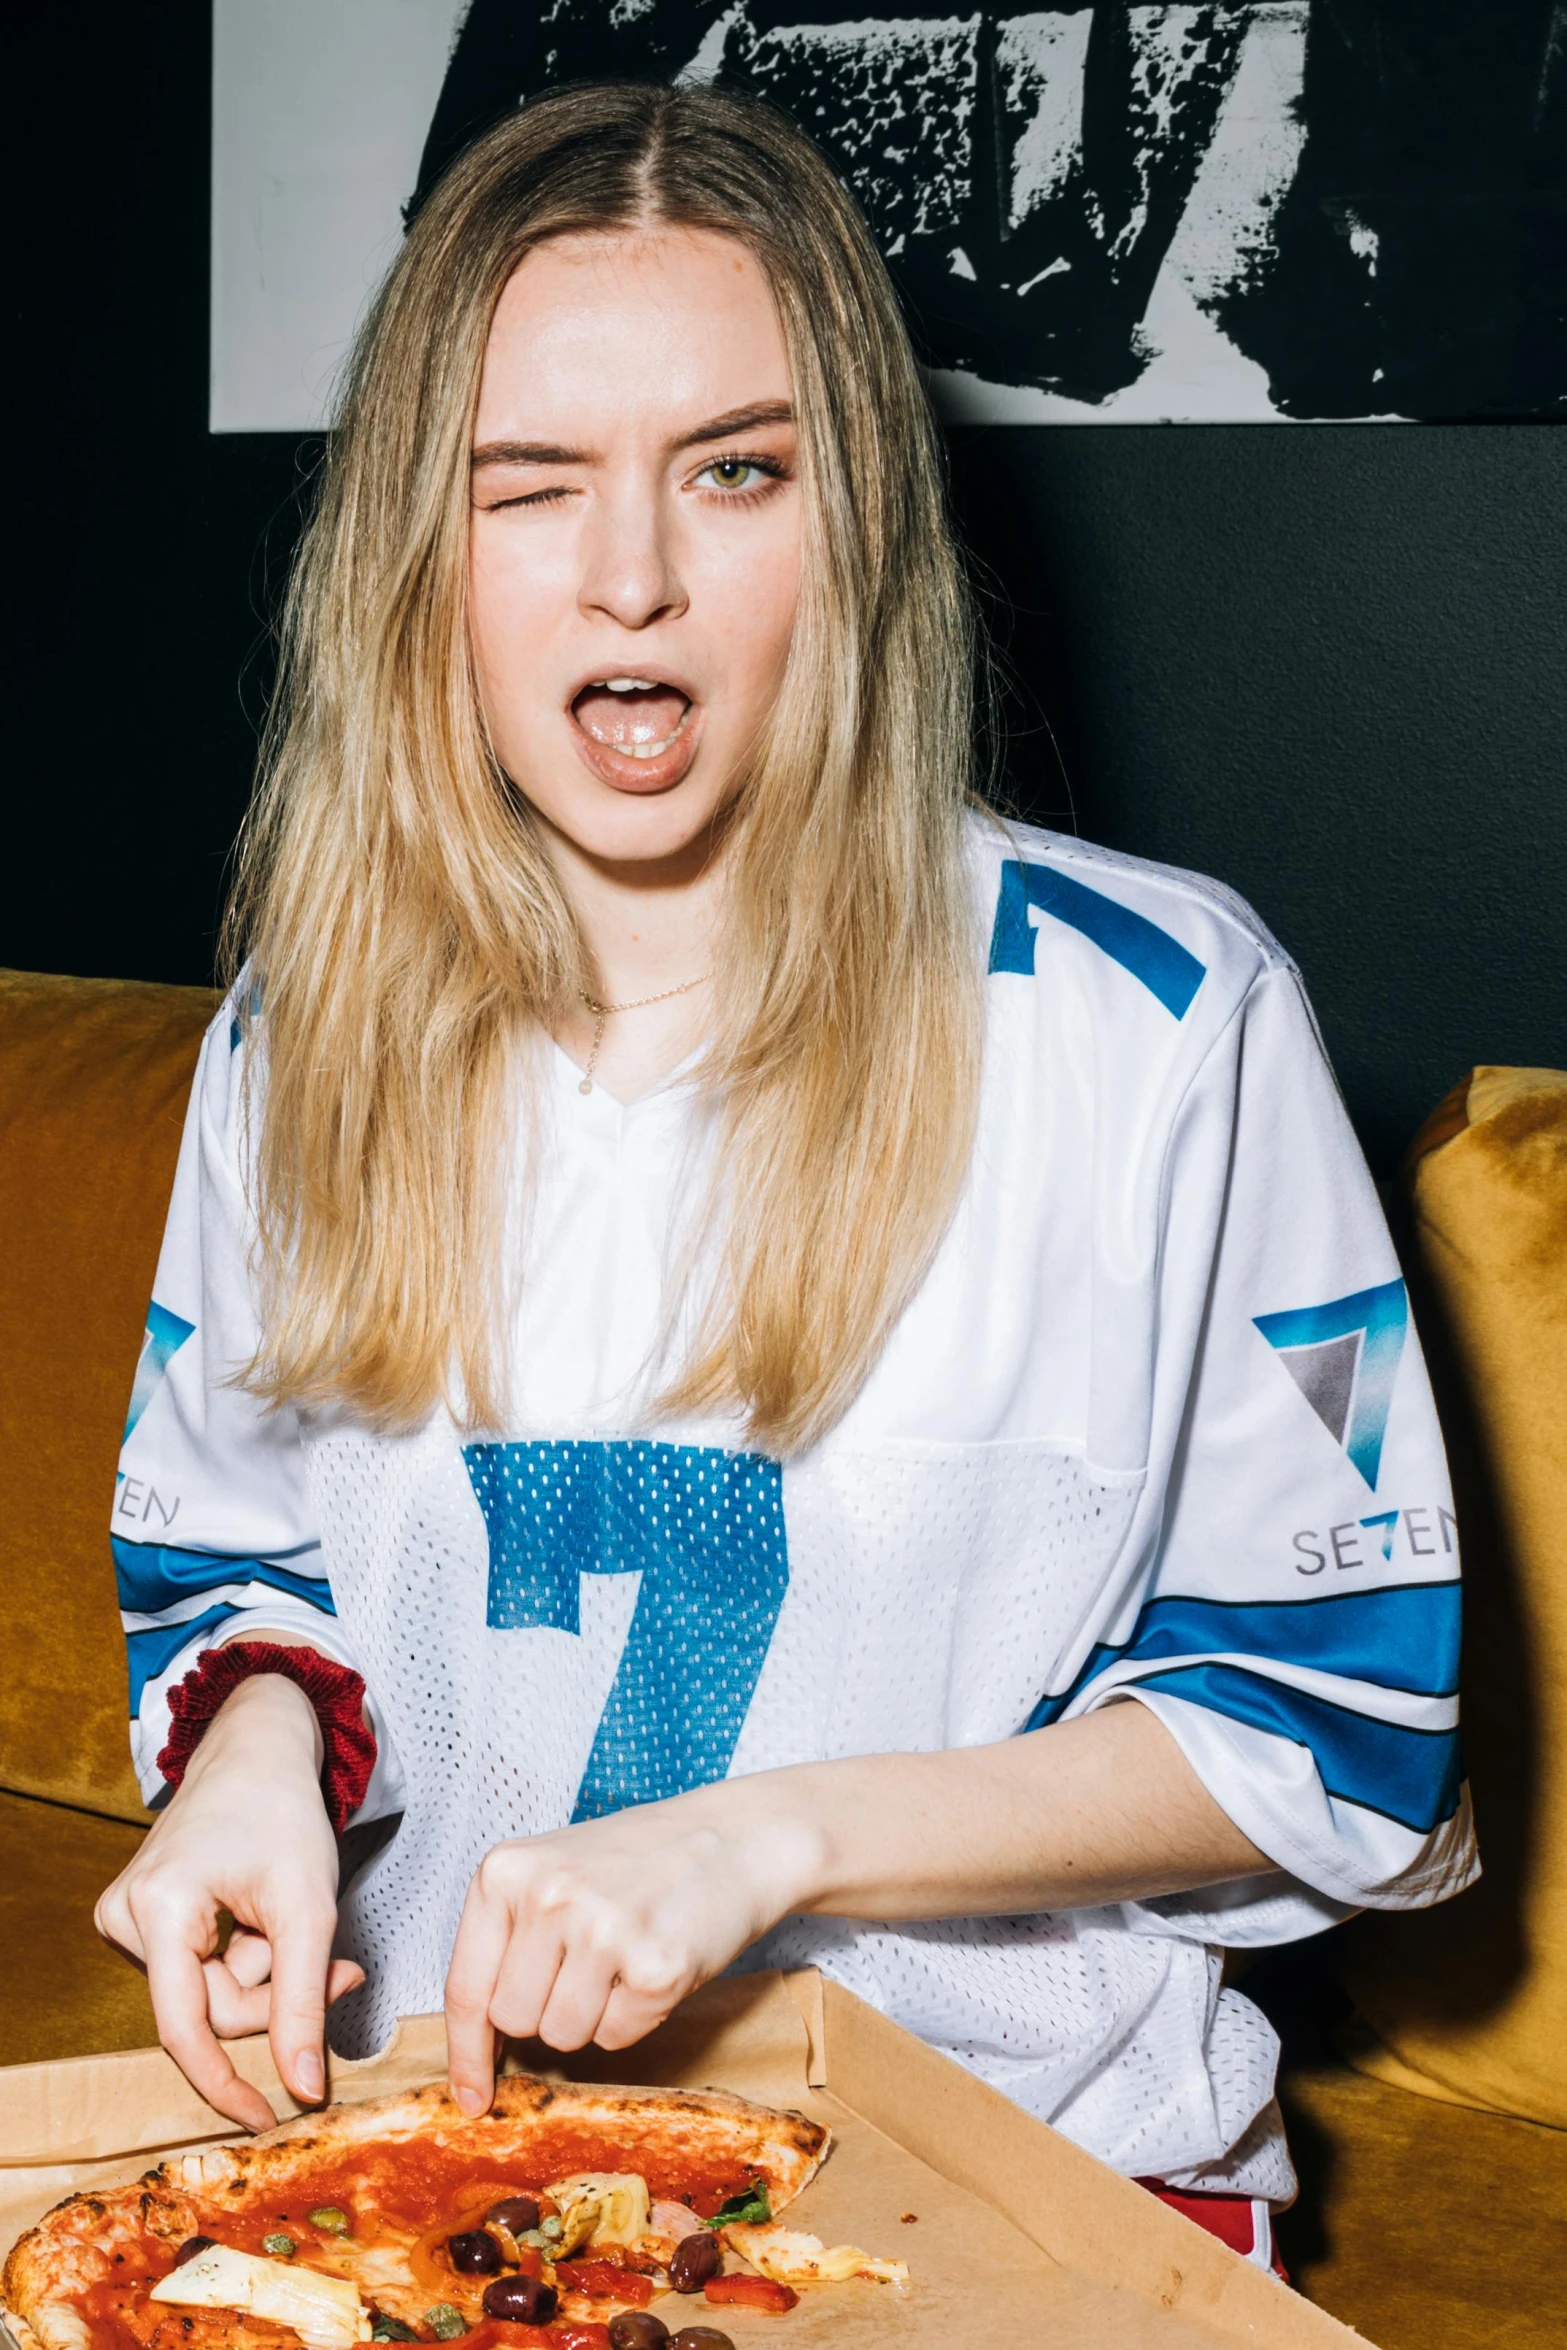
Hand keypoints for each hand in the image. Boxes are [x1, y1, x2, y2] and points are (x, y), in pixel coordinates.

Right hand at [95, 1675, 363, 2130]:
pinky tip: (261, 1914)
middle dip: (278, 1996)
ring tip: (291, 1917)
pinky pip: (202, 1970)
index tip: (271, 2119)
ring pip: (210, 1993)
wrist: (258, 1750)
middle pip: (210, 2009)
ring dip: (265, 1971)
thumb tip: (300, 2090)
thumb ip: (304, 2001)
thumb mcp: (308, 1907)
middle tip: (343, 1971)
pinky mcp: (144, 1917)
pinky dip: (245, 1956)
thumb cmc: (283, 1813)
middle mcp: (126, 1915)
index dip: (228, 2083)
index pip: (186, 2030)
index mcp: (157, 1908)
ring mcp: (128, 1916)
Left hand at [444, 1786, 818, 2113]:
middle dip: (546, 2011)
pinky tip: (654, 1963)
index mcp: (506, 1872)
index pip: (466, 1986)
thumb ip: (510, 1939)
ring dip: (592, 2016)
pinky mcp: (654, 1966)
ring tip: (623, 1957)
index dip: (466, 2053)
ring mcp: (602, 1930)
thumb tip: (478, 2044)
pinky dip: (636, 2016)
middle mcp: (547, 1896)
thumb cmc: (638, 1862)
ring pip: (562, 2037)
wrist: (733, 1838)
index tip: (470, 2098)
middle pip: (513, 2020)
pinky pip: (617, 2038)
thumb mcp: (554, 1874)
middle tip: (588, 1963)